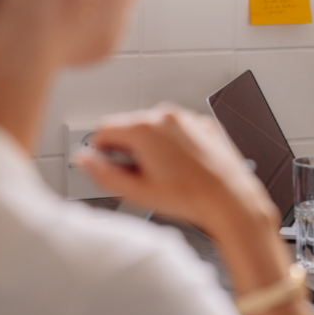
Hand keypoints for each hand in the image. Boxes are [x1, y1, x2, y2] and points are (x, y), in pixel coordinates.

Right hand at [75, 104, 279, 231]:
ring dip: (151, 145)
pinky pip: (178, 129)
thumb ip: (102, 174)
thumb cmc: (189, 197)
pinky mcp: (204, 124)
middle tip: (139, 175)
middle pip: (129, 126)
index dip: (102, 150)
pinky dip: (174, 143)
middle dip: (128, 148)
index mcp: (144, 128)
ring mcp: (187, 118)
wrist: (229, 198)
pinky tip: (182, 166)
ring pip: (154, 127)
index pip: (103, 129)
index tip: (110, 165)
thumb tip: (84, 160)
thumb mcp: (135, 192)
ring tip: (164, 173)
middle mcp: (165, 116)